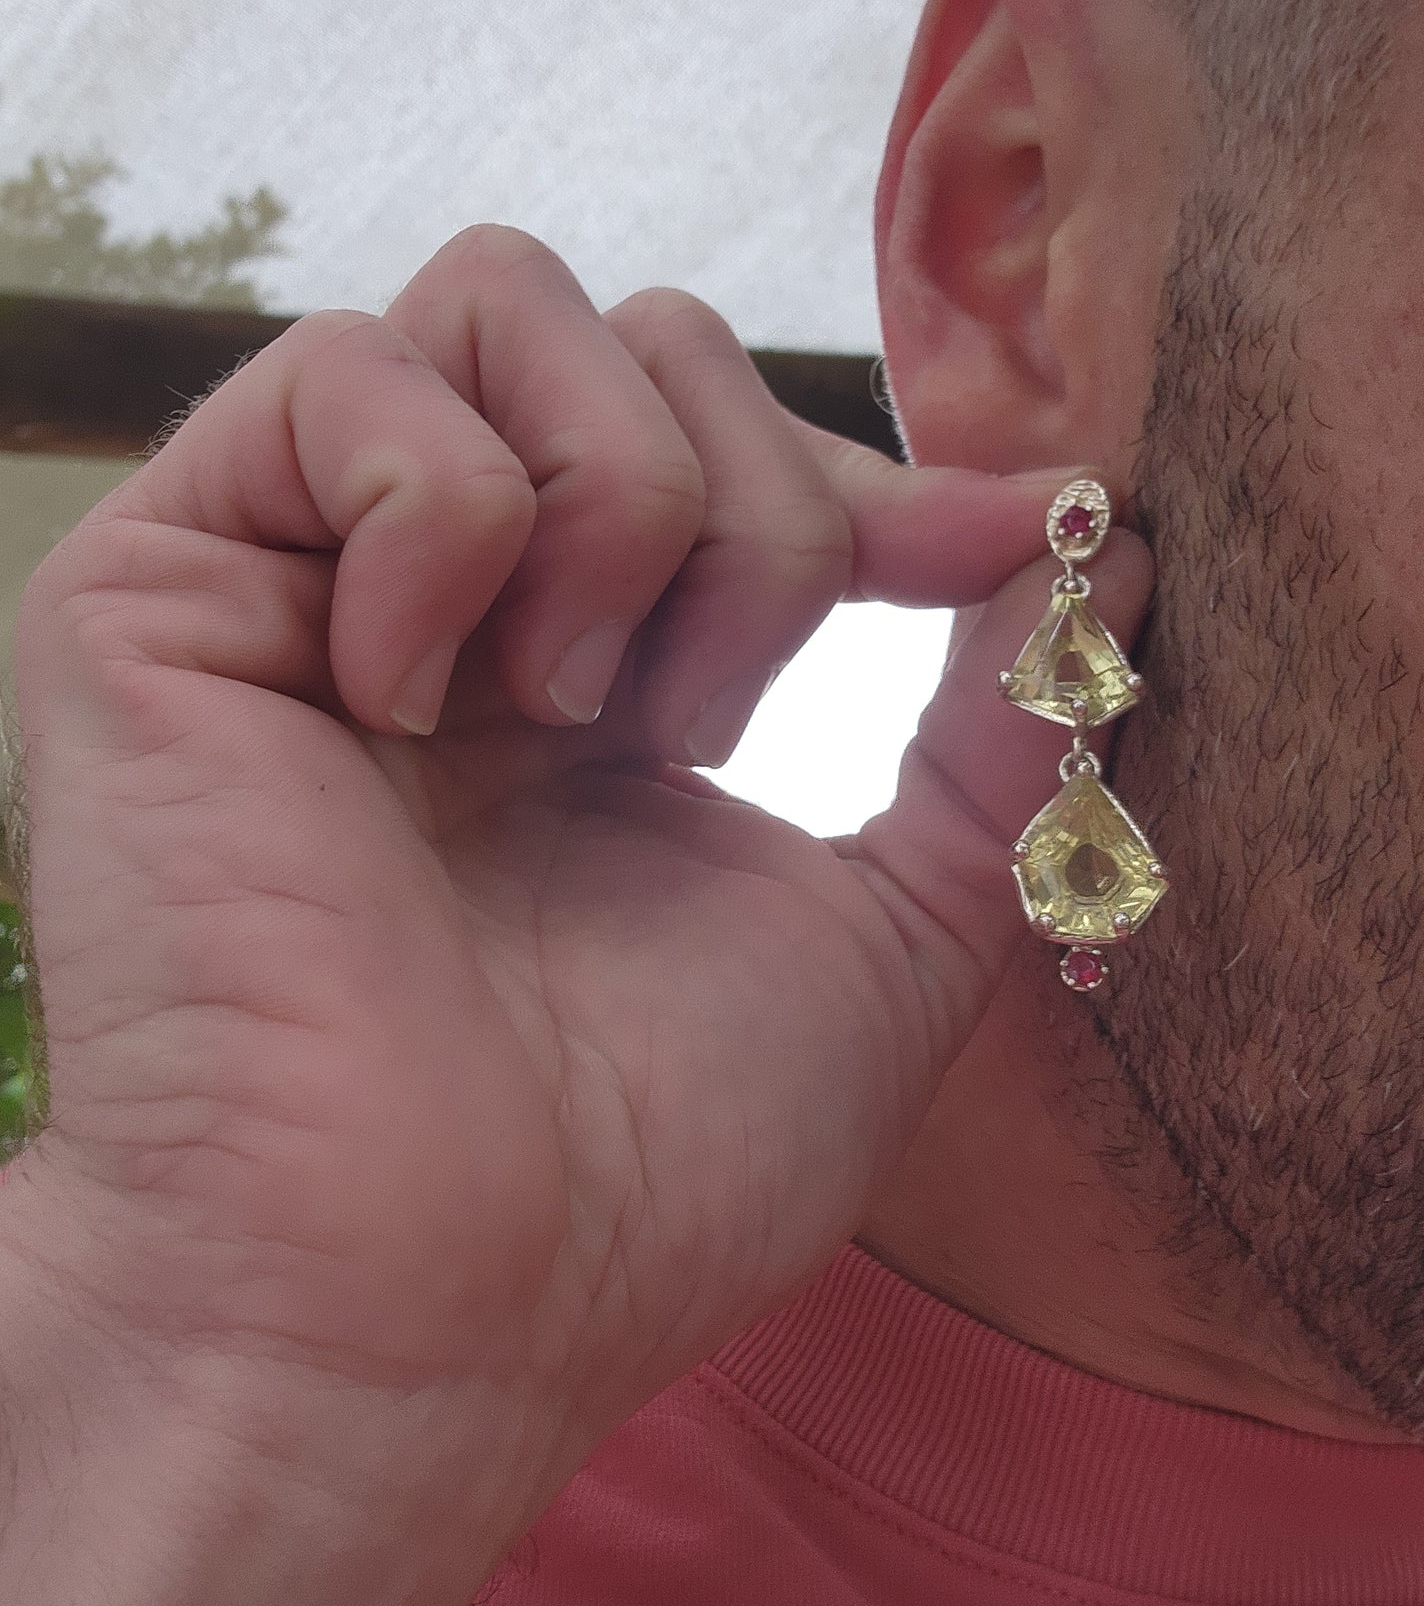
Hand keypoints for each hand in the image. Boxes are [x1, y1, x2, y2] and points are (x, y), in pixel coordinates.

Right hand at [3, 227, 1150, 1605]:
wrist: (431, 1303)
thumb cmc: (646, 1164)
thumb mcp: (886, 934)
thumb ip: (983, 732)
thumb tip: (1078, 538)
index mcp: (593, 669)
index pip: (736, 436)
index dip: (870, 470)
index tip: (990, 546)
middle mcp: (453, 600)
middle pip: (641, 334)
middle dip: (750, 513)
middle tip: (690, 730)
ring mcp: (308, 574)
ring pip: (504, 302)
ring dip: (613, 506)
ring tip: (566, 715)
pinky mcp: (163, 580)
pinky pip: (340, 375)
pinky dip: (443, 519)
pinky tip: (411, 701)